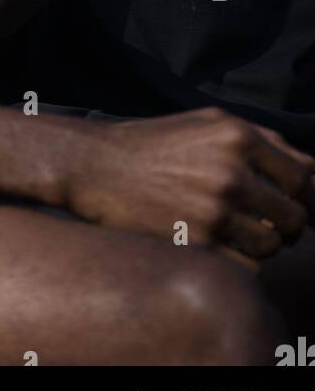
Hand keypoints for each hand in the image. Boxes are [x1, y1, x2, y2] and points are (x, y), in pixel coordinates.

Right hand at [68, 107, 314, 260]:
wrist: (97, 165)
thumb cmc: (155, 144)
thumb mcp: (207, 123)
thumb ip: (259, 140)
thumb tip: (308, 171)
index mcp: (238, 136)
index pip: (304, 176)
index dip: (306, 197)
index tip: (297, 207)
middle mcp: (231, 171)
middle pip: (294, 217)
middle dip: (286, 225)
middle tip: (264, 224)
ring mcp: (214, 209)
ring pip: (271, 247)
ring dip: (259, 246)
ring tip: (233, 233)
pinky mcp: (196, 241)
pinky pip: (244, 267)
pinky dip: (236, 262)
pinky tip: (214, 245)